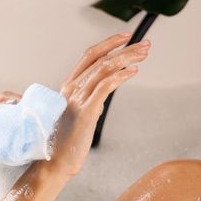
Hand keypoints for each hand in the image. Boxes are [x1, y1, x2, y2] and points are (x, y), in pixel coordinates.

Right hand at [39, 33, 149, 178]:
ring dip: (127, 58)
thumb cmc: (66, 143)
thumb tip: (103, 93)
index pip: (89, 57)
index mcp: (67, 87)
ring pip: (104, 69)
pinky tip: (133, 72)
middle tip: (145, 44)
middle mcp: (71, 89)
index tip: (127, 37)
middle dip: (125, 48)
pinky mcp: (85, 112)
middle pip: (100, 59)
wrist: (54, 163)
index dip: (108, 44)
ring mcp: (77, 100)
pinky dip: (120, 76)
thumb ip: (89, 100)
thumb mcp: (78, 115)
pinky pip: (104, 87)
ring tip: (144, 54)